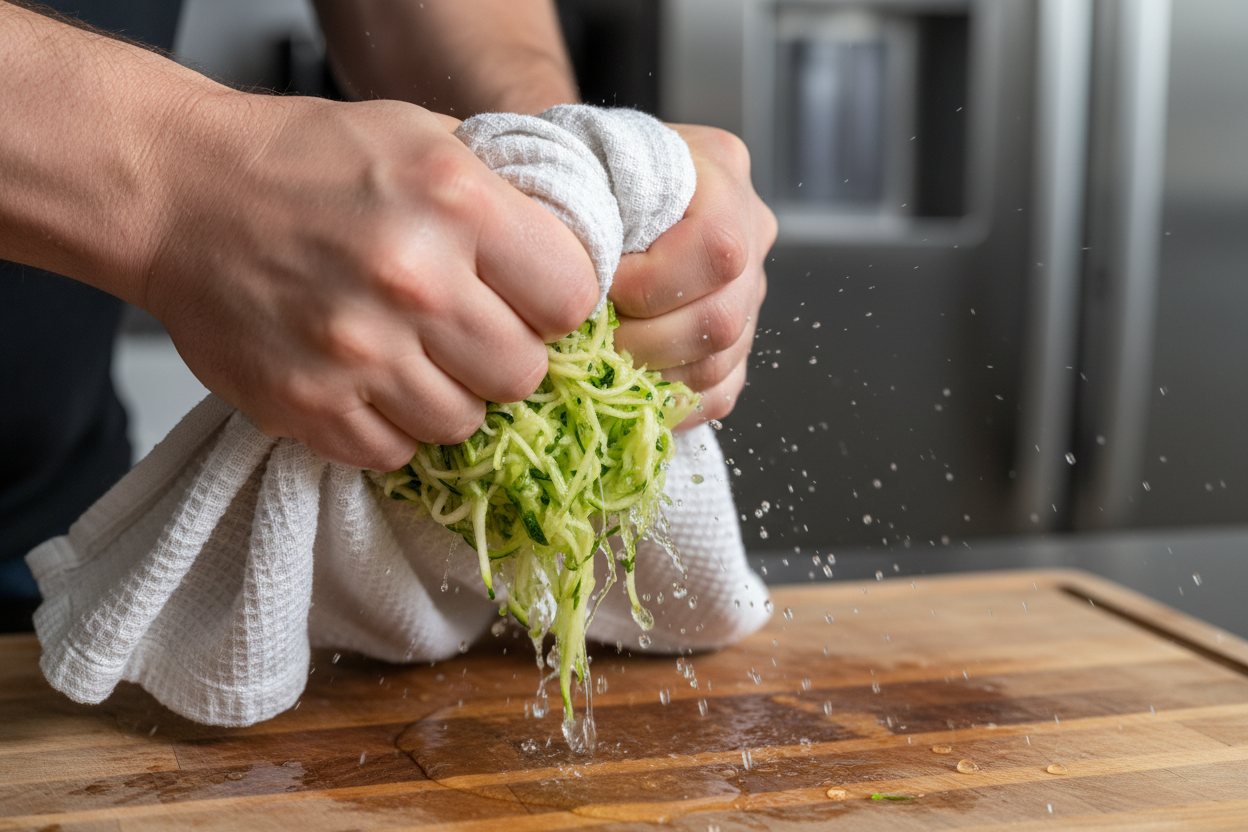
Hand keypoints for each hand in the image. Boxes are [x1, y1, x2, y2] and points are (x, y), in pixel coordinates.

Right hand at [145, 94, 597, 470]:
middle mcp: (413, 281)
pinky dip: (391, 428)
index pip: (572, 298)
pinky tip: (372, 382)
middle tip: (469, 330)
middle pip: (524, 374)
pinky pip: (394, 454)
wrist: (180, 192)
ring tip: (414, 355)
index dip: (555, 302)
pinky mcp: (308, 406)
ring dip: (449, 397)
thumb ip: (505, 195)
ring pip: (463, 425)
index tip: (530, 298)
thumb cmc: (306, 160)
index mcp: (456, 204)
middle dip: (506, 356)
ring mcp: (358, 352)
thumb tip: (575, 256)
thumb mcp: (423, 137)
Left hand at [607, 124, 775, 428]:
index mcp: (719, 169)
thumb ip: (582, 200)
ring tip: (602, 362)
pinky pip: (719, 390)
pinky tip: (628, 387)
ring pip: (721, 361)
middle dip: (644, 342)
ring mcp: (751, 286)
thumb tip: (572, 277)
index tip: (599, 288)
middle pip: (722, 318)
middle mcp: (750, 227)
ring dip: (653, 375)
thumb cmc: (580, 166)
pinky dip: (669, 400)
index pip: (714, 248)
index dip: (651, 284)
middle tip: (591, 340)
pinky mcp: (739, 336)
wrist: (596, 176)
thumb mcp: (580, 158)